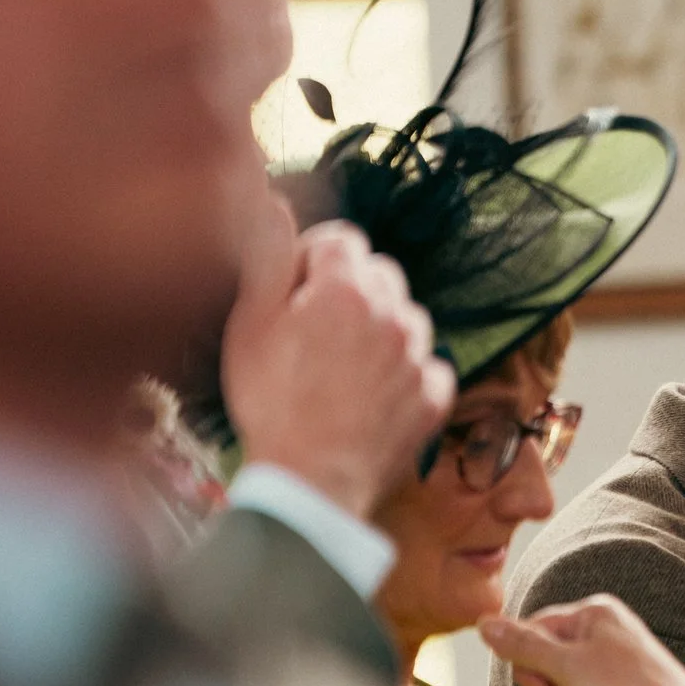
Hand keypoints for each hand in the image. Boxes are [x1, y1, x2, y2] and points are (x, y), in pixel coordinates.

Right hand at [223, 199, 455, 519]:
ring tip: (341, 369)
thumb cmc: (270, 404)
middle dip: (350, 291)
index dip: (312, 261)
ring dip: (380, 330)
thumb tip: (276, 203)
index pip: (341, 240)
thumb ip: (268, 256)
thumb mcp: (249, 325)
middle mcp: (395, 315)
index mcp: (347, 290)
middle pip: (379, 275)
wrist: (310, 482)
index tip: (293, 293)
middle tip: (313, 333)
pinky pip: (427, 365)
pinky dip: (405, 373)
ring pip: (406, 318)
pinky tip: (371, 395)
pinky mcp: (435, 396)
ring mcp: (420, 357)